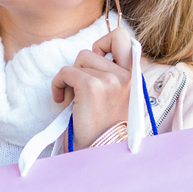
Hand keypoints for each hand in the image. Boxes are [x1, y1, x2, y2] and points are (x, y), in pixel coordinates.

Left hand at [50, 27, 133, 149]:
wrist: (99, 154)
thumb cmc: (102, 129)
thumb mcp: (116, 99)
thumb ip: (113, 77)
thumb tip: (93, 54)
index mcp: (134, 78)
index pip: (122, 37)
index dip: (103, 42)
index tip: (95, 61)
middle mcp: (127, 77)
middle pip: (91, 51)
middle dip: (80, 68)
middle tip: (79, 89)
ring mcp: (111, 80)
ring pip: (78, 61)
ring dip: (70, 79)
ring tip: (74, 101)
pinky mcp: (92, 87)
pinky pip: (66, 72)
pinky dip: (58, 84)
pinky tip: (62, 102)